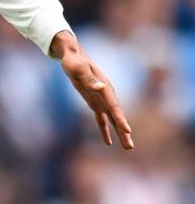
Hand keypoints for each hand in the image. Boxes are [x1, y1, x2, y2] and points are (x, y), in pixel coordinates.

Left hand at [52, 32, 132, 149]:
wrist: (72, 56)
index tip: (127, 131)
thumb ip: (89, 79)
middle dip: (124, 131)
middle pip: (117, 116)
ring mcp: (101, 99)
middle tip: (130, 146)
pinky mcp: (94, 102)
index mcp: (105, 87)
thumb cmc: (74, 62)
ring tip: (127, 147)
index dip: (121, 119)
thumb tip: (100, 87)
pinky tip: (108, 142)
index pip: (115, 106)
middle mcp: (106, 95)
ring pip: (112, 119)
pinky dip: (104, 130)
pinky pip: (101, 119)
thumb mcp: (78, 69)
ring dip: (119, 133)